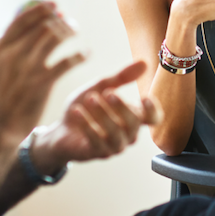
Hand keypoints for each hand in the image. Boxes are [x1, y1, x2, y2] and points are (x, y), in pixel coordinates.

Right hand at [0, 2, 85, 142]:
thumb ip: (5, 51)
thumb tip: (18, 28)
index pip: (21, 21)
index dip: (40, 10)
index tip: (54, 4)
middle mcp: (12, 56)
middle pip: (41, 26)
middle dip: (58, 20)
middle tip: (69, 21)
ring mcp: (27, 69)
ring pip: (54, 38)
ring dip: (69, 31)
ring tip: (77, 31)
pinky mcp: (42, 83)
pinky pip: (67, 62)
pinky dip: (79, 55)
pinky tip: (86, 54)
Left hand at [39, 61, 163, 165]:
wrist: (61, 129)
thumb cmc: (86, 107)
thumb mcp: (101, 87)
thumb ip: (121, 77)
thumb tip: (144, 62)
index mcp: (133, 117)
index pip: (153, 119)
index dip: (152, 110)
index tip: (144, 98)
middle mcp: (128, 134)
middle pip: (134, 123)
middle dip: (122, 107)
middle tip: (107, 92)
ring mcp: (114, 146)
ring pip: (116, 133)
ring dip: (104, 115)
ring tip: (90, 99)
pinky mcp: (97, 153)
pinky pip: (97, 142)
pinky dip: (87, 125)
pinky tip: (76, 111)